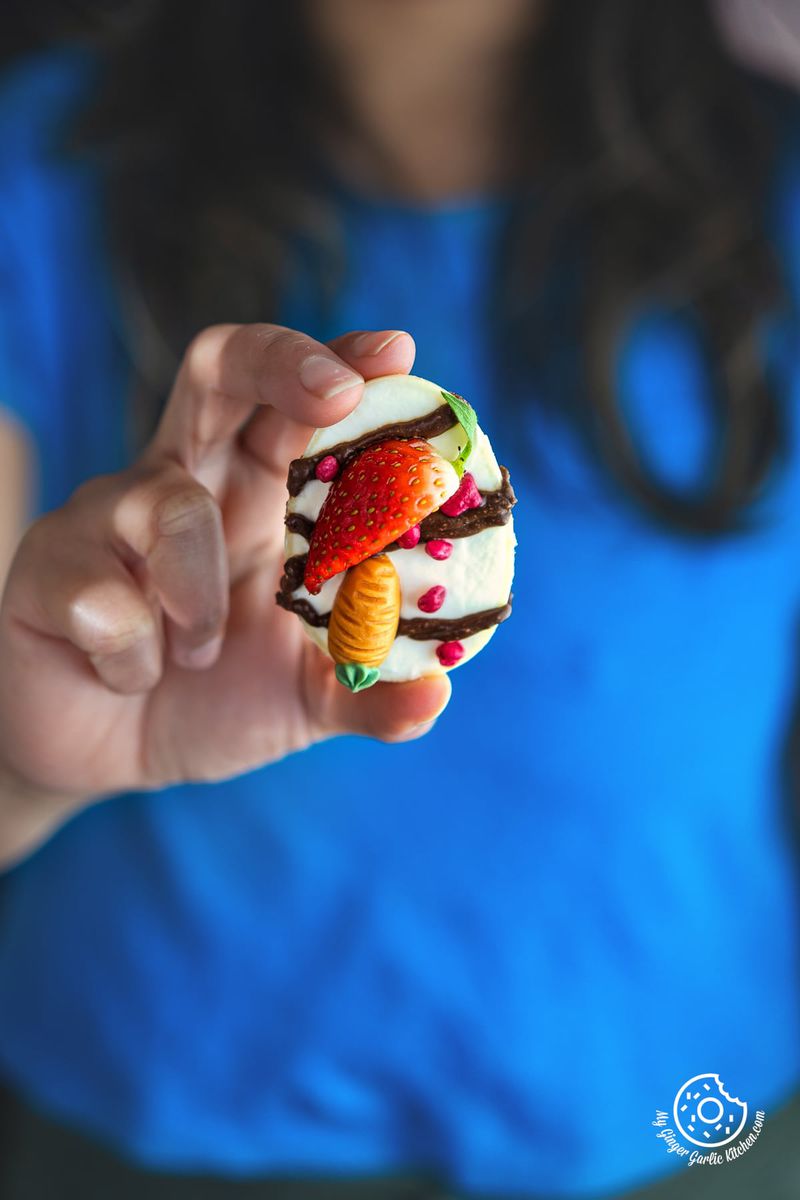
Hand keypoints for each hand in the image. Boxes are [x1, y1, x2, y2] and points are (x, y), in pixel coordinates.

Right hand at [0, 325, 450, 820]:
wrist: (105, 755)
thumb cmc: (215, 699)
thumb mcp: (303, 699)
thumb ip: (366, 693)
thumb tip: (435, 695)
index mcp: (256, 493)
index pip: (297, 403)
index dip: (342, 365)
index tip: (399, 354)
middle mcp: (187, 479)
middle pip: (221, 370)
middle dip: (280, 361)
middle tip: (336, 394)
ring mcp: (107, 514)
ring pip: (165, 504)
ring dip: (198, 591)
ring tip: (202, 652)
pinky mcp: (47, 566)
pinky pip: (99, 597)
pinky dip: (132, 655)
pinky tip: (132, 677)